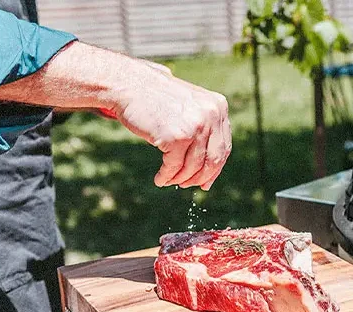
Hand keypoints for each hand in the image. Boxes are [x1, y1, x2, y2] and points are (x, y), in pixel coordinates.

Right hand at [110, 64, 231, 189]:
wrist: (128, 84)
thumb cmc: (155, 98)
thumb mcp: (189, 106)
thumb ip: (204, 128)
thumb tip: (212, 168)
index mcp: (218, 107)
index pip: (224, 147)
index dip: (215, 169)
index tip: (205, 182)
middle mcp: (211, 115)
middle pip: (213, 160)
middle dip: (199, 177)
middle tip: (187, 185)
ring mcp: (196, 126)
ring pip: (193, 166)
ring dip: (180, 179)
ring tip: (169, 181)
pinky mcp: (177, 137)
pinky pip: (174, 166)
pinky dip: (167, 176)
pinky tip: (160, 179)